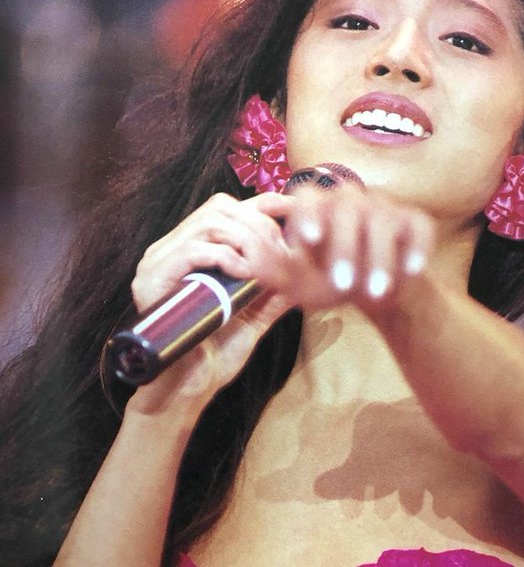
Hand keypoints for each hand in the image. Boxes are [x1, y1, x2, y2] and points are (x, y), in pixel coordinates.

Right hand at [126, 191, 294, 418]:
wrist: (189, 388)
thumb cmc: (218, 353)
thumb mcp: (256, 314)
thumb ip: (275, 290)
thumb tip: (305, 269)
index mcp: (193, 251)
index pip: (228, 209)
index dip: (263, 204)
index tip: (294, 211)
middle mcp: (172, 248)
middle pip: (220, 208)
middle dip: (259, 225)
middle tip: (282, 252)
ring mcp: (158, 261)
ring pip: (208, 223)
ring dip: (244, 239)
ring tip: (263, 264)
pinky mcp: (150, 281)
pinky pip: (191, 250)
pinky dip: (222, 256)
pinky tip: (241, 272)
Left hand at [256, 185, 434, 318]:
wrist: (375, 290)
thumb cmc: (330, 281)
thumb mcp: (298, 282)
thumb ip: (272, 270)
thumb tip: (246, 256)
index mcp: (318, 208)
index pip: (308, 195)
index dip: (307, 213)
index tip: (306, 240)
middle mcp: (351, 201)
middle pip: (347, 208)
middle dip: (345, 248)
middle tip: (343, 285)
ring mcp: (384, 208)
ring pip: (383, 220)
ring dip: (380, 257)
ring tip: (375, 292)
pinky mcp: (415, 222)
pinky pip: (418, 227)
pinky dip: (416, 249)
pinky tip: (410, 272)